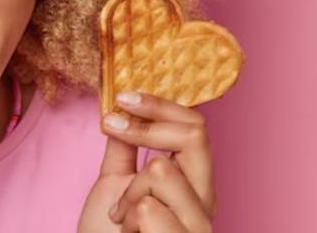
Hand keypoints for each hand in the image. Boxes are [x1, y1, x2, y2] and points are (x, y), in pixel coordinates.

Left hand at [77, 92, 215, 231]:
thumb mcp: (114, 183)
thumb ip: (125, 149)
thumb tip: (124, 109)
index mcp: (193, 184)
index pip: (196, 128)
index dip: (160, 105)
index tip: (123, 97)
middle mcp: (205, 204)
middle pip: (195, 137)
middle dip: (147, 128)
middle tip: (111, 123)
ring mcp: (198, 227)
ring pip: (162, 170)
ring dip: (128, 192)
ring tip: (121, 216)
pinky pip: (150, 208)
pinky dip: (126, 215)